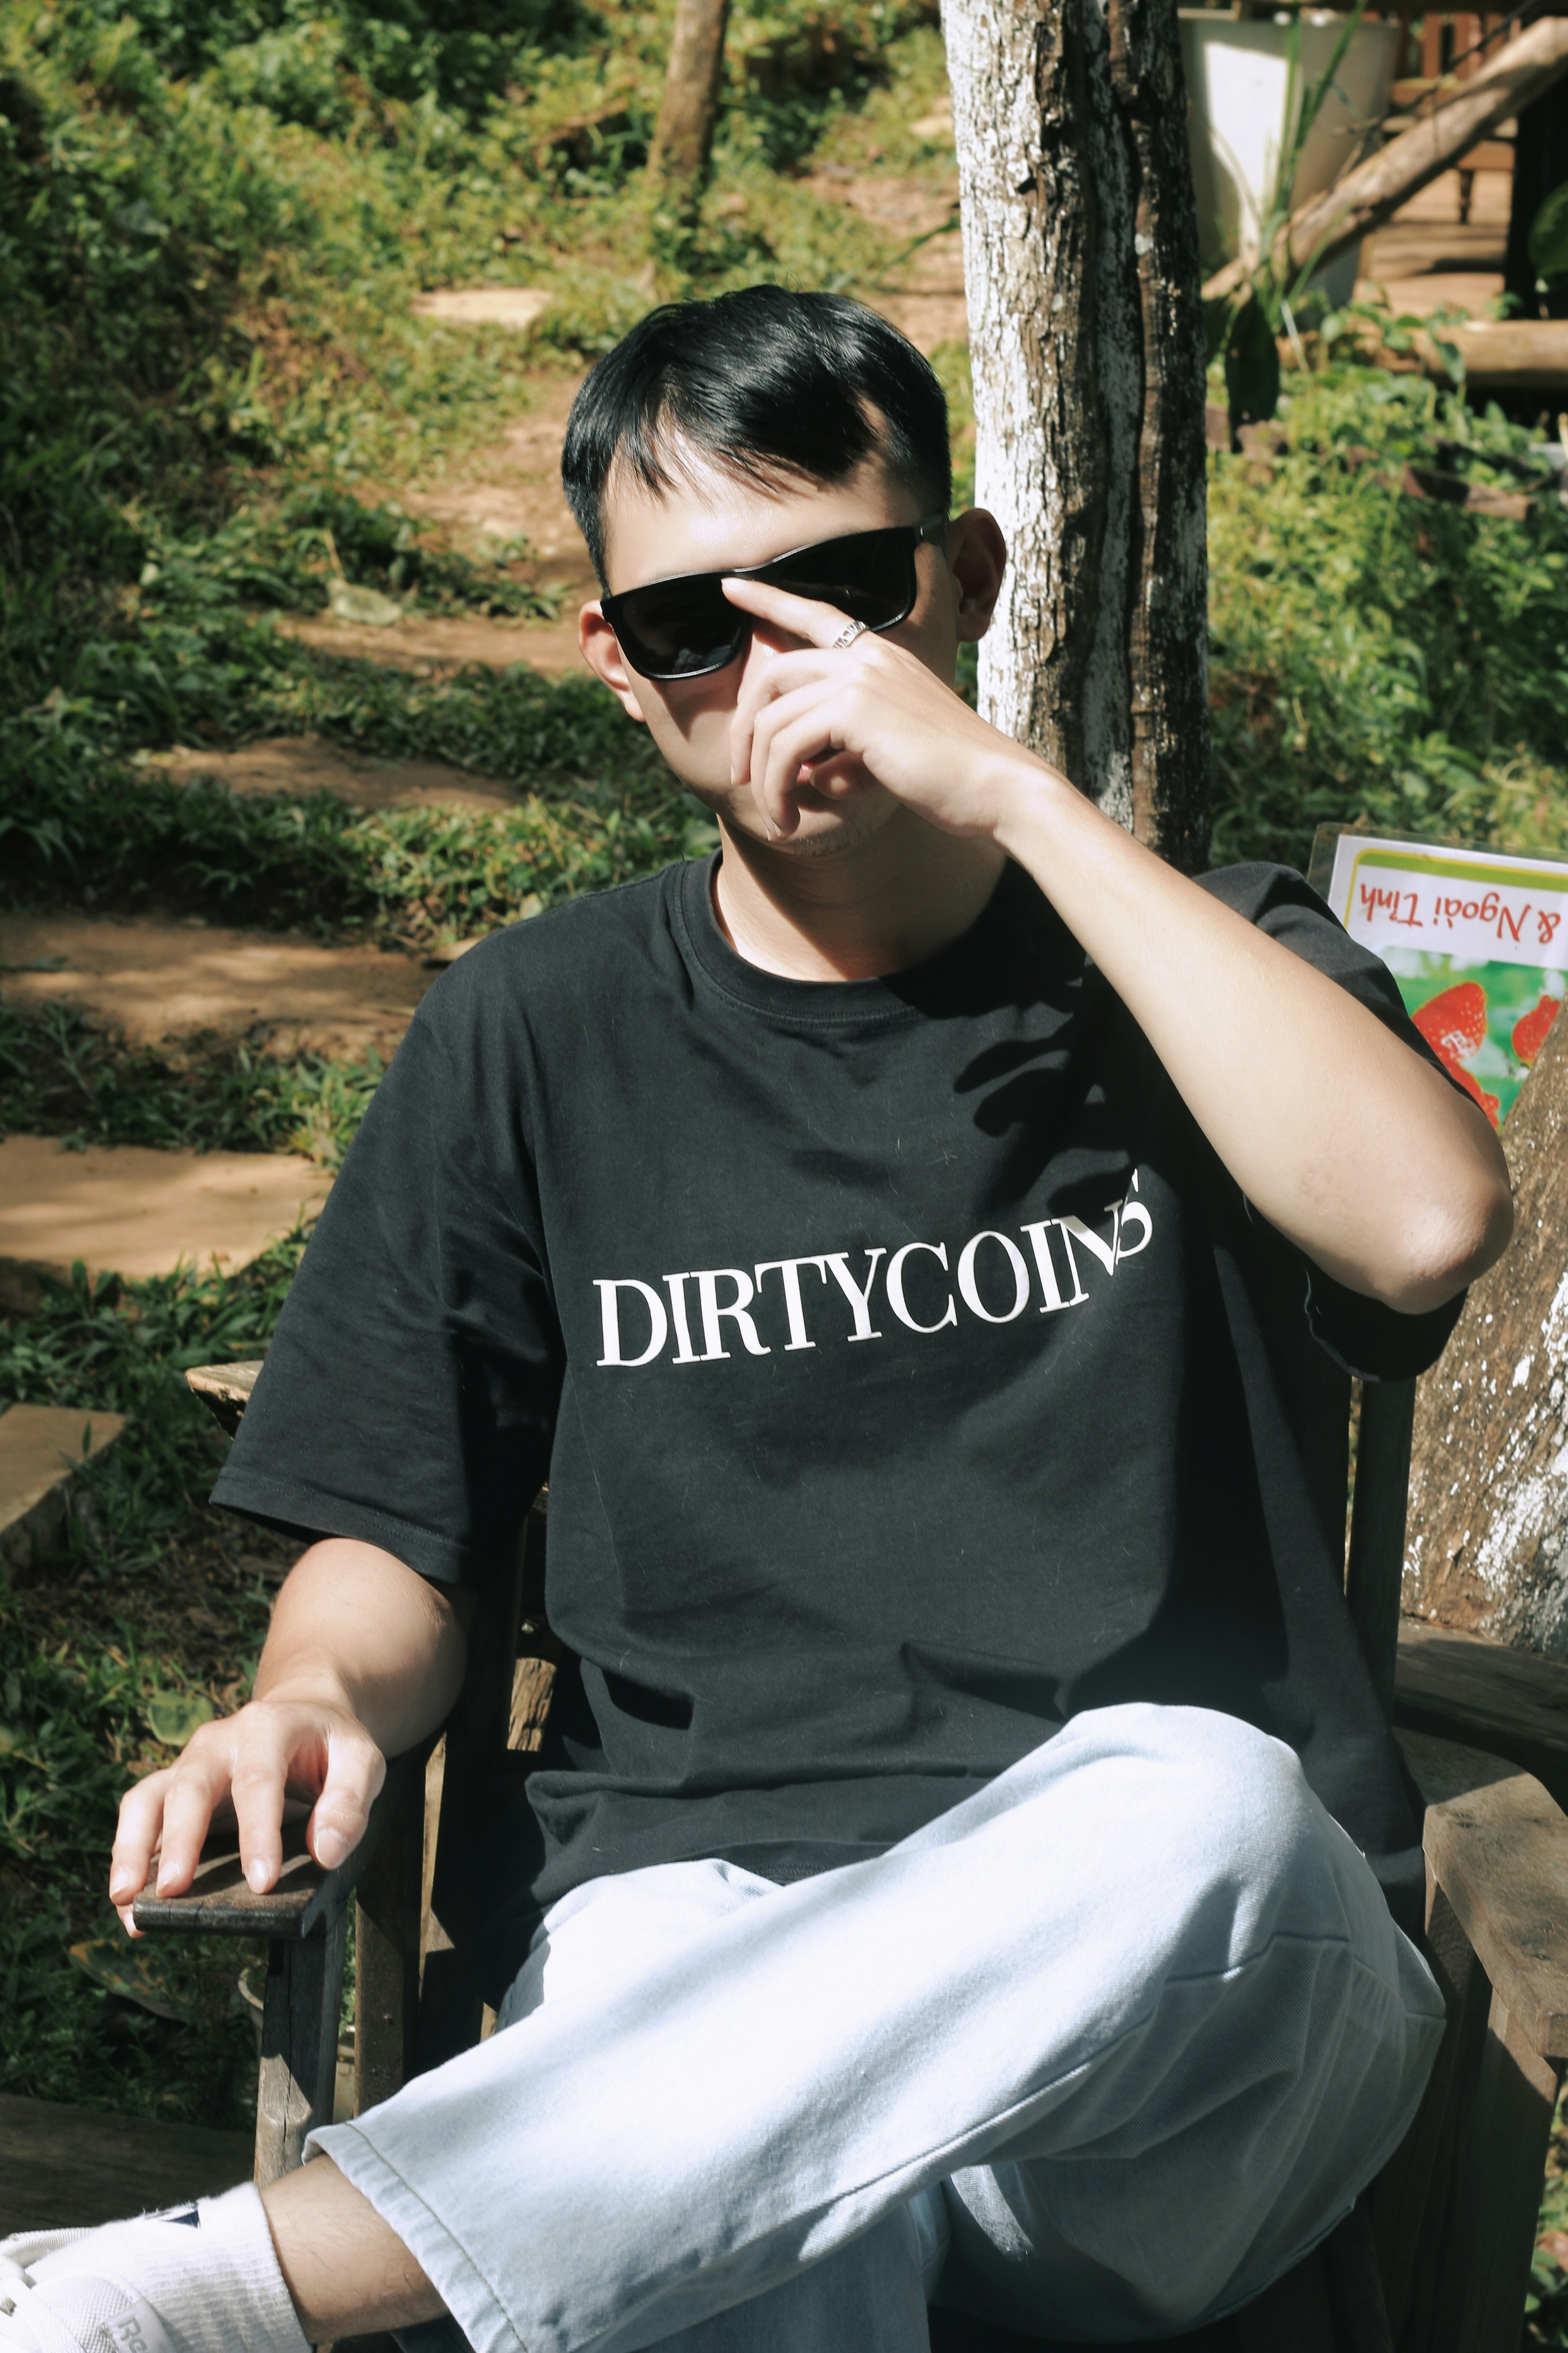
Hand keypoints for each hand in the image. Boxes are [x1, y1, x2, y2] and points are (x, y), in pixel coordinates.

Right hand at [110, 1689, 385, 1934]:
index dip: (258, 1833)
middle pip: (191, 1786)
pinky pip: (140, 1815)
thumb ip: (349, 1804)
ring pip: (149, 1798)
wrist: (305, 1712)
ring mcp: (189, 1764)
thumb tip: (326, 1855)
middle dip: (181, 1840)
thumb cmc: (332, 1745)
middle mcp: (219, 1742)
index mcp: (268, 1727)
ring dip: (133, 1849)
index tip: (262, 1883)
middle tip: (175, 1891)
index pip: (259, 1780)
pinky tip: (129, 1902)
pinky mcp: (172, 1787)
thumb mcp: (361, 1761)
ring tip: (128, 1902)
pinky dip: (129, 1855)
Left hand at [722, 576, 1045, 841]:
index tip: (730, 586)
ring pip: (773, 721)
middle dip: (745, 729)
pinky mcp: (854, 708)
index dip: (769, 599)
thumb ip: (845, 752)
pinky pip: (786, 747)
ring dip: (763, 778)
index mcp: (881, 656)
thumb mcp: (888, 755)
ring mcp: (860, 677)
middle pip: (773, 674)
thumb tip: (810, 776)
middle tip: (739, 777)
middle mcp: (868, 657)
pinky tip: (791, 822)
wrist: (994, 787)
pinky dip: (776, 789)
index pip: (817, 614)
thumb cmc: (948, 778)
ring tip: (777, 820)